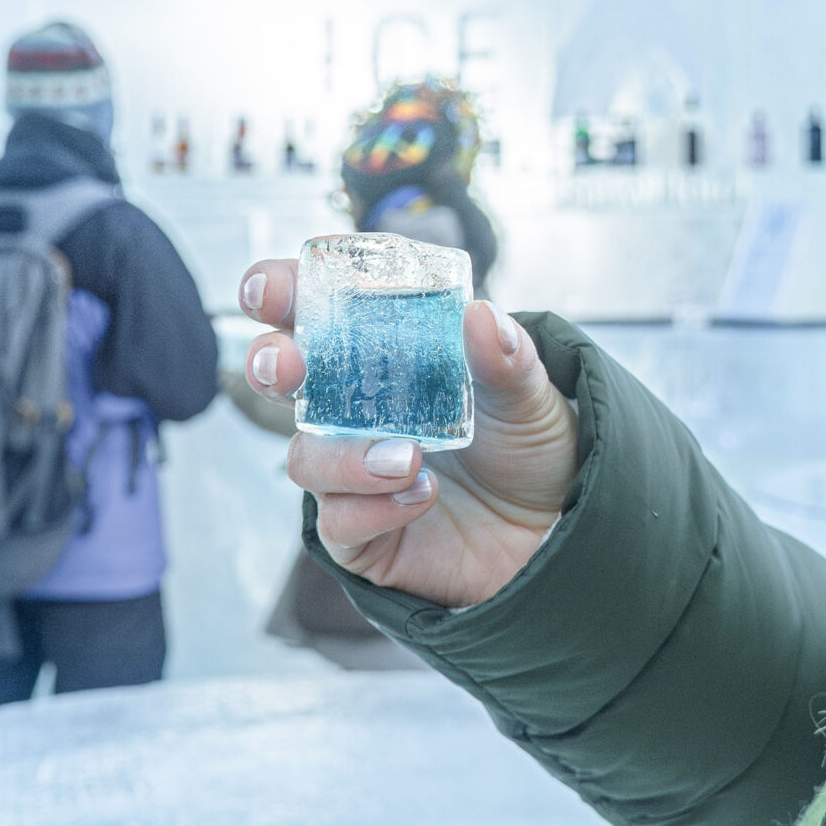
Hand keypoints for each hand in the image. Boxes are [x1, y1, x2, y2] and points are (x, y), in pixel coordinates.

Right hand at [241, 260, 578, 608]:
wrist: (555, 533)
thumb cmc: (529, 449)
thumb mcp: (529, 395)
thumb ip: (506, 357)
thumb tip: (479, 315)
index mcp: (381, 356)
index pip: (315, 311)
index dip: (281, 292)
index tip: (270, 290)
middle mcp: (353, 409)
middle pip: (280, 376)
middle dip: (270, 363)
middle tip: (288, 365)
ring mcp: (351, 472)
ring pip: (305, 457)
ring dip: (345, 456)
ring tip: (409, 457)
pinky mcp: (362, 534)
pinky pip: (338, 522)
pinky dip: (373, 508)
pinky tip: (421, 493)